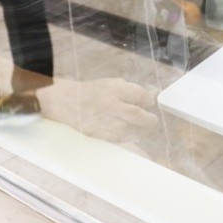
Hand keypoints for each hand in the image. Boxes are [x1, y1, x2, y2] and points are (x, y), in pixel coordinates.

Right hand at [38, 76, 158, 143]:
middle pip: (136, 114)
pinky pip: (118, 138)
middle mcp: (110, 105)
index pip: (139, 95)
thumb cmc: (94, 92)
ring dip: (137, 128)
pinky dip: (126, 137)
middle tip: (151, 120)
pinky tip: (128, 133)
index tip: (150, 104)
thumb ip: (133, 89)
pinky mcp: (97, 132)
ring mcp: (103, 120)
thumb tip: (154, 93)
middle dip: (148, 119)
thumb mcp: (114, 84)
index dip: (148, 100)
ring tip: (137, 126)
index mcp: (115, 90)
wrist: (68, 102)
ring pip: (128, 128)